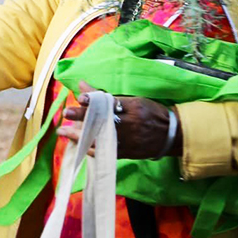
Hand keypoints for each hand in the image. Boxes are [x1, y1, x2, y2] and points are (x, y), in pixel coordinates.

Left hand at [58, 80, 182, 159]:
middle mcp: (131, 124)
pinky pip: (107, 152)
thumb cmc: (151, 113)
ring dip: (81, 135)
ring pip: (103, 138)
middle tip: (67, 113)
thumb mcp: (134, 100)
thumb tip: (81, 84)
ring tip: (64, 131)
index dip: (95, 100)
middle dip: (84, 117)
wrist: (173, 136)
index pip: (111, 103)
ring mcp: (130, 140)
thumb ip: (106, 96)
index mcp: (134, 107)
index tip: (79, 97)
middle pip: (105, 120)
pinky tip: (78, 146)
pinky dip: (92, 149)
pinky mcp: (128, 153)